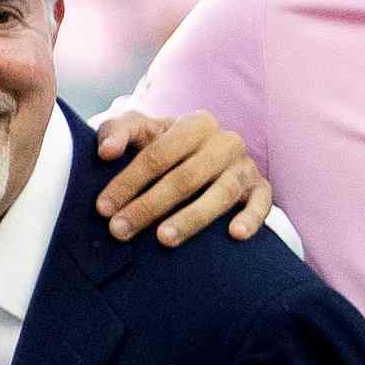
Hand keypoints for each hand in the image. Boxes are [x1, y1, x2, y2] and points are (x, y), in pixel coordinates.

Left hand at [91, 106, 270, 247]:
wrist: (201, 154)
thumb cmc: (161, 145)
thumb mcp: (138, 131)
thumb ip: (115, 132)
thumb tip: (106, 152)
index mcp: (195, 124)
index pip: (157, 155)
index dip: (128, 182)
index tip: (103, 209)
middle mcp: (224, 142)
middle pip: (185, 177)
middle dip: (149, 206)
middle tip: (120, 231)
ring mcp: (244, 166)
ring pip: (221, 193)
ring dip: (192, 218)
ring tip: (164, 239)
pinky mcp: (260, 187)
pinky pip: (262, 203)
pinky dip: (252, 218)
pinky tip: (235, 234)